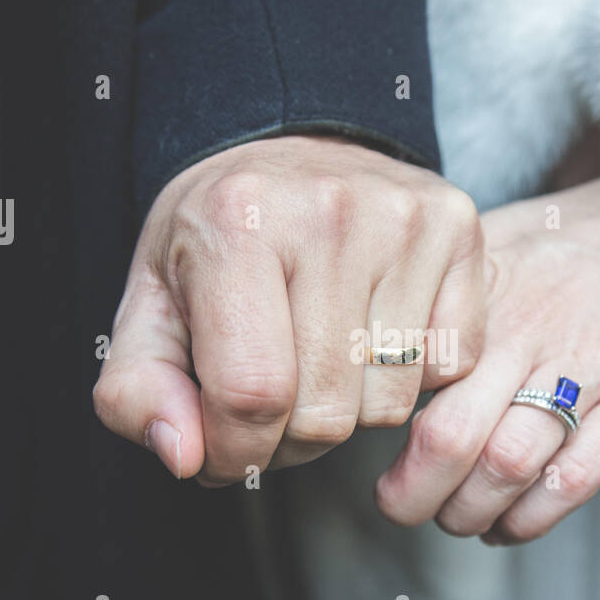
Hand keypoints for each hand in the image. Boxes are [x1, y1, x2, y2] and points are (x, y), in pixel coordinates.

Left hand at [93, 136, 483, 483]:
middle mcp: (330, 211)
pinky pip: (449, 364)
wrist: (290, 142)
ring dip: (351, 412)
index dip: (236, 452)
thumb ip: (138, 391)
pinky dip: (412, 375)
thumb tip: (187, 458)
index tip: (225, 453)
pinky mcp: (461, 227)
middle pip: (325, 412)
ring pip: (389, 403)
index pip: (253, 394)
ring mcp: (406, 218)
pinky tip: (375, 336)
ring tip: (320, 369)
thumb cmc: (219, 236)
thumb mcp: (150, 305)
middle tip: (271, 407)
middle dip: (288, 441)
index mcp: (236, 224)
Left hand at [375, 171, 599, 543]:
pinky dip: (528, 519)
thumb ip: (427, 298)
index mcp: (482, 297)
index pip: (408, 374)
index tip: (368, 440)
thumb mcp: (484, 247)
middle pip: (453, 436)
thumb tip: (358, 359)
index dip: (376, 423)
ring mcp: (591, 373)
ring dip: (469, 511)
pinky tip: (507, 522)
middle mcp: (532, 332)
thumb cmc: (556, 252)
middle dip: (413, 493)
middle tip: (399, 506)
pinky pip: (572, 483)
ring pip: (509, 467)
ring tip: (455, 516)